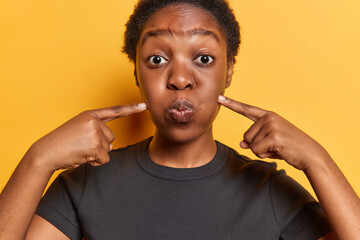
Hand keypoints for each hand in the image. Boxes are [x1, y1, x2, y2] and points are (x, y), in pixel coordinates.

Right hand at [26, 103, 146, 170]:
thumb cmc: (62, 144)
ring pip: (108, 148)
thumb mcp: (79, 130)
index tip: (144, 106)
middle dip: (100, 145)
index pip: (114, 111)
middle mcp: (94, 121)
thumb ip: (96, 132)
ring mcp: (95, 133)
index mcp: (89, 115)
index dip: (131, 109)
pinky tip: (82, 157)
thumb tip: (110, 146)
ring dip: (97, 154)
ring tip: (80, 150)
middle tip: (81, 145)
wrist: (46, 153)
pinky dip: (95, 162)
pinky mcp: (95, 146)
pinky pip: (105, 158)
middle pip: (111, 137)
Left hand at [218, 95, 329, 170]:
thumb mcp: (269, 142)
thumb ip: (255, 140)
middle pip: (246, 136)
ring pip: (251, 144)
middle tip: (275, 146)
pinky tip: (278, 152)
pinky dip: (265, 155)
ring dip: (262, 151)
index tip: (219, 98)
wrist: (310, 155)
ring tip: (278, 148)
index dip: (232, 104)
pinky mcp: (273, 136)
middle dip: (257, 145)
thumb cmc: (289, 148)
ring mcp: (271, 126)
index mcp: (268, 116)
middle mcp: (269, 117)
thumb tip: (242, 143)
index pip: (246, 109)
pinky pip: (256, 150)